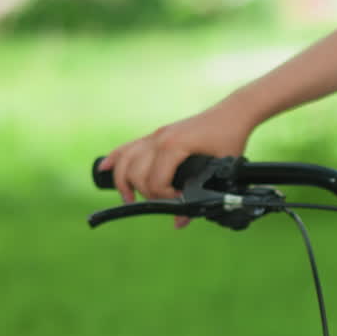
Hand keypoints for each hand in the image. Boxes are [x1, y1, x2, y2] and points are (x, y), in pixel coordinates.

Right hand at [98, 100, 253, 227]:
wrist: (232, 113)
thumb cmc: (230, 138)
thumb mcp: (220, 170)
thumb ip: (201, 197)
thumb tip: (180, 222)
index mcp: (174, 146)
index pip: (154, 181)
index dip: (163, 198)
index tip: (179, 202)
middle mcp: (160, 138)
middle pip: (135, 173)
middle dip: (144, 193)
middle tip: (159, 203)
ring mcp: (156, 135)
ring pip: (125, 159)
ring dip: (123, 181)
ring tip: (128, 199)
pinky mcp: (156, 134)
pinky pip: (129, 146)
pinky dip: (115, 158)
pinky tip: (104, 169)